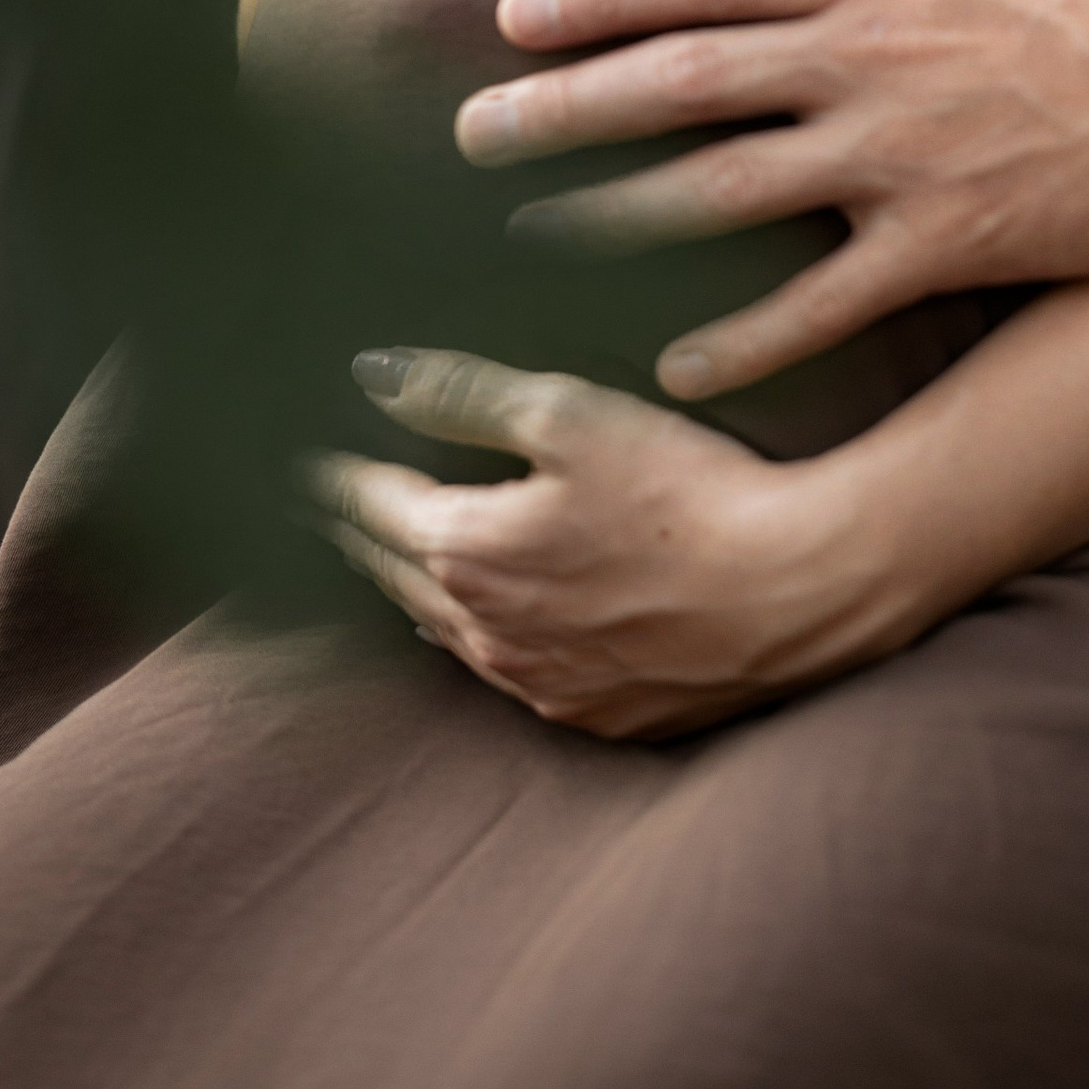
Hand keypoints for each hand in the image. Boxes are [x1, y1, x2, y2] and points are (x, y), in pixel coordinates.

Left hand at [304, 347, 912, 737]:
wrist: (795, 593)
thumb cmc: (688, 493)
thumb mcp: (572, 414)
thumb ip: (463, 393)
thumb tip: (372, 376)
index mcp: (464, 554)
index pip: (366, 505)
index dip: (327, 474)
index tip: (293, 456)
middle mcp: (484, 634)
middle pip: (390, 573)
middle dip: (352, 529)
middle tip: (319, 501)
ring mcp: (537, 683)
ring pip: (444, 631)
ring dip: (409, 586)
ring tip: (384, 554)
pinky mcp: (594, 712)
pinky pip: (508, 671)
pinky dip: (479, 634)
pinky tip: (487, 623)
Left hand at [456, 0, 1088, 394]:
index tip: (509, 16)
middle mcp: (869, 53)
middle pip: (677, 81)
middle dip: (558, 111)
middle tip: (462, 141)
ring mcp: (902, 153)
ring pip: (720, 194)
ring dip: (609, 222)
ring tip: (517, 250)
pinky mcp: (949, 242)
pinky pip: (817, 304)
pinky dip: (737, 340)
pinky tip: (664, 371)